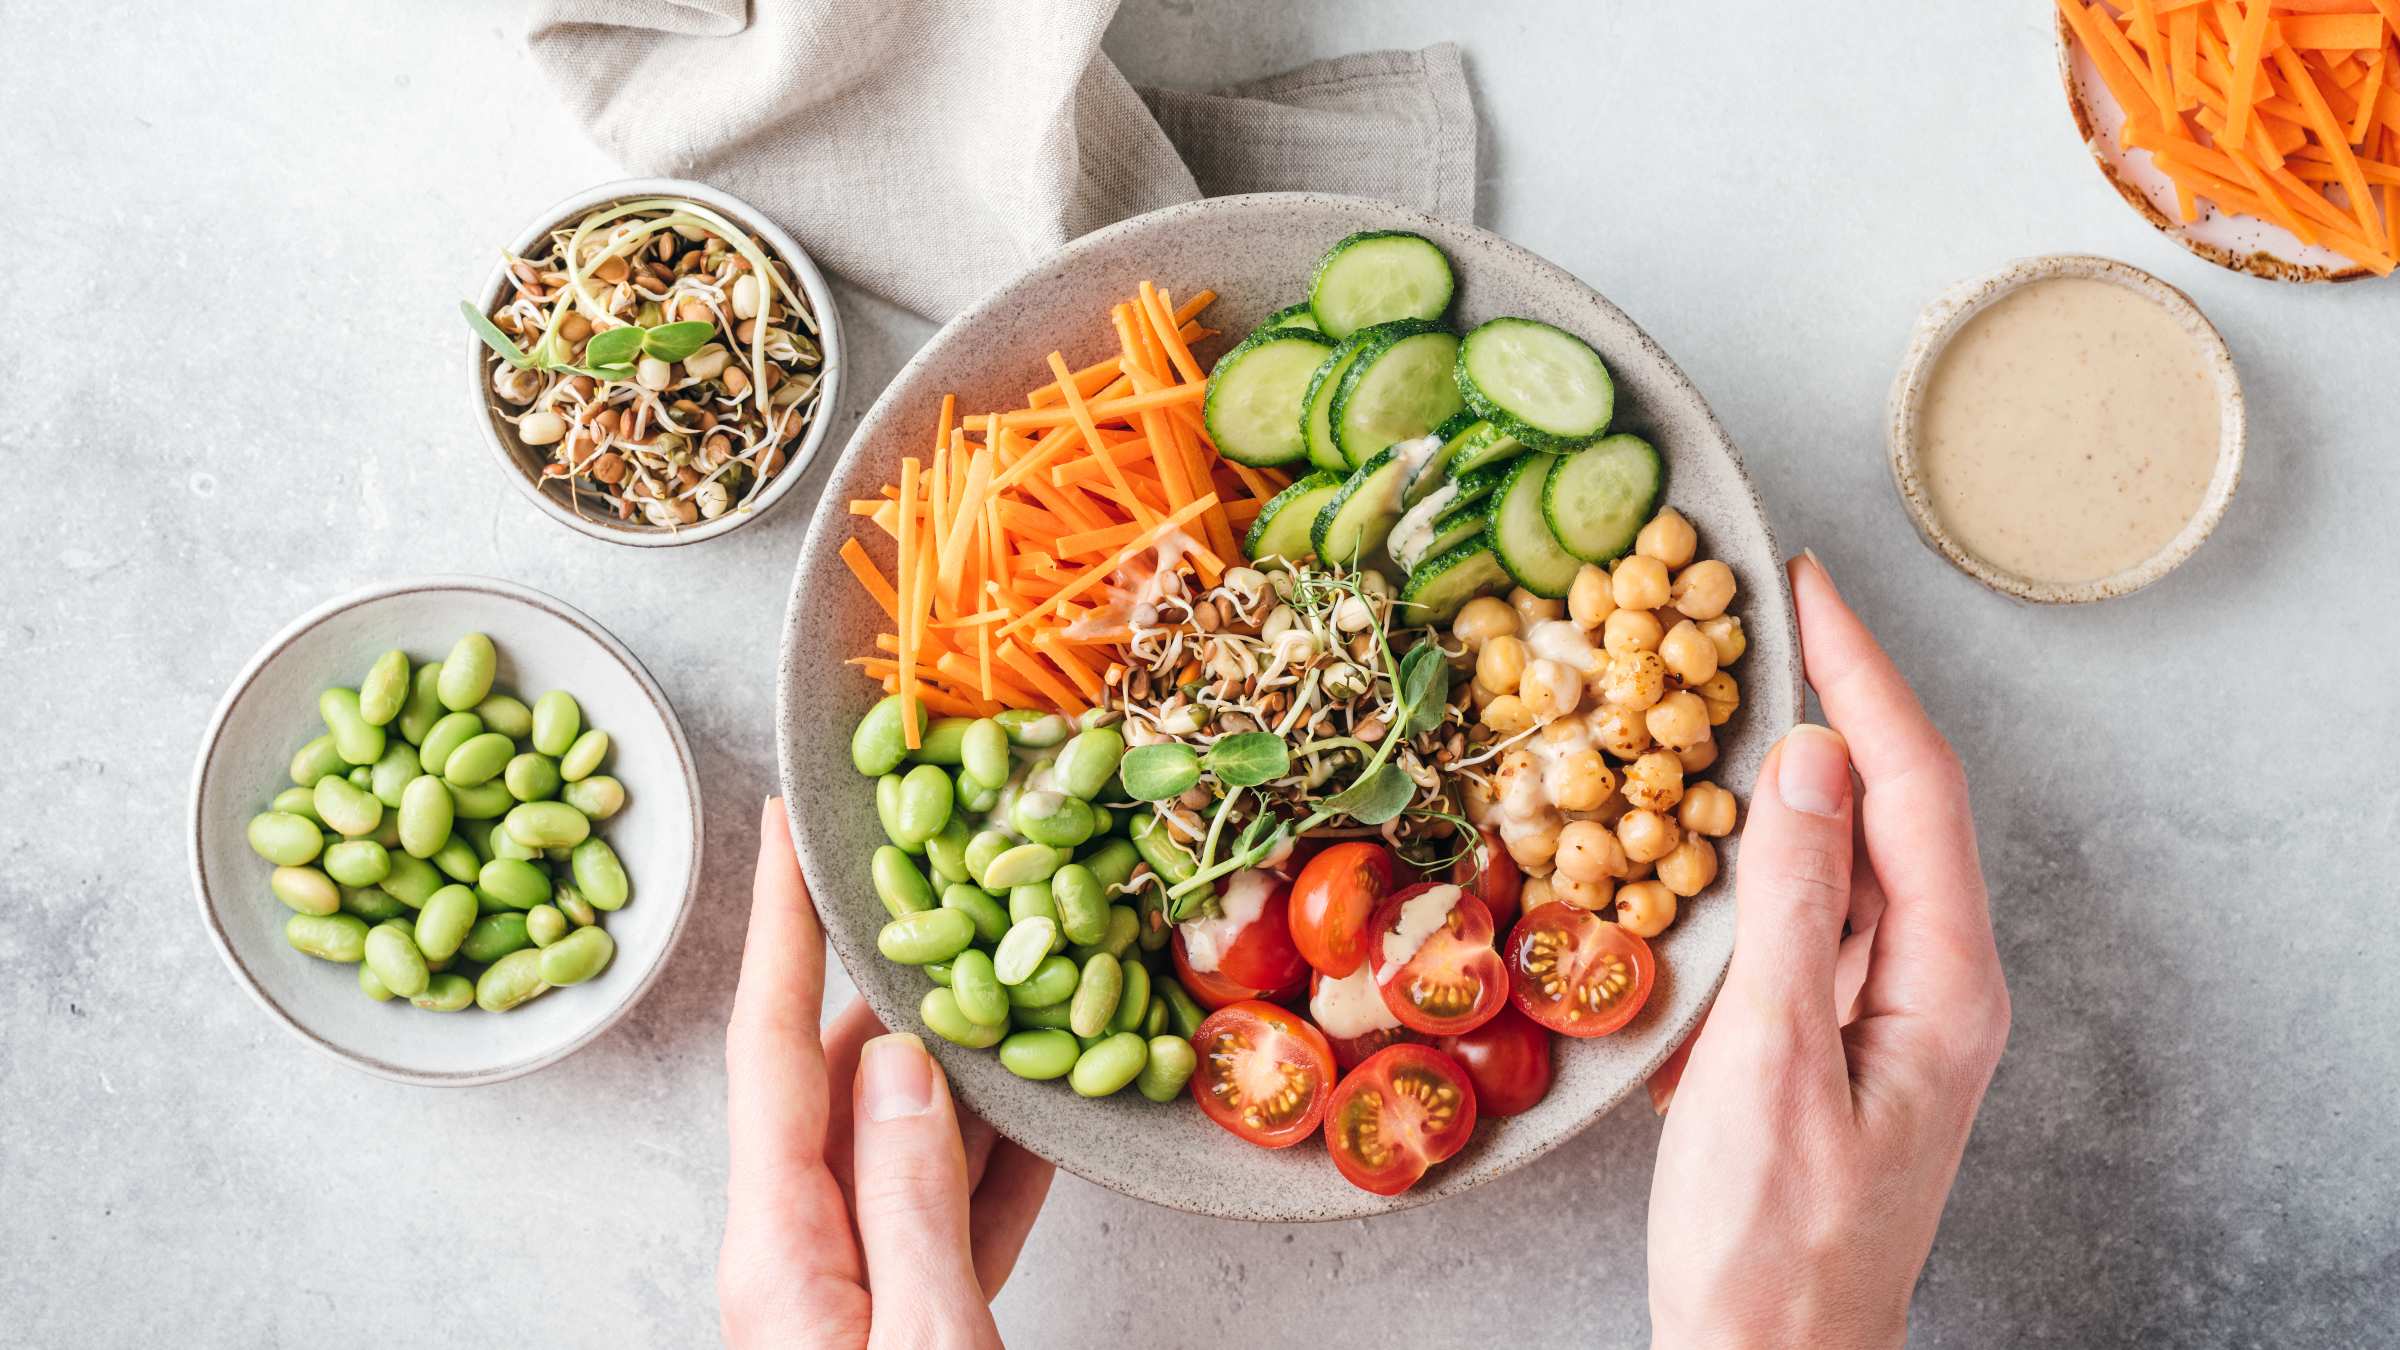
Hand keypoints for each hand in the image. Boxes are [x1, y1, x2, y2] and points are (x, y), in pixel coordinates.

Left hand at [717, 798, 1053, 1348]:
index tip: (784, 827)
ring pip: (906, 1142)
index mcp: (779, 1252)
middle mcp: (801, 1258)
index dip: (780, 924)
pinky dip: (1001, 1159)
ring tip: (1029, 976)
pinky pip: (950, 1214)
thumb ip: (913, 1201)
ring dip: (969, 1066)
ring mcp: (852, 1291)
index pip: (768, 1048)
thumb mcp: (923, 1340)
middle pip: (843, 1079)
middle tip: (963, 887)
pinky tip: (1052, 1111)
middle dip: (907, 982)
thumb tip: (907, 1060)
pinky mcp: (909, 1325)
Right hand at [1646, 555, 2010, 1348]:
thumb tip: (1802, 759)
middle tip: (1754, 615)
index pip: (1914, 787)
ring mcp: (1879, 1008)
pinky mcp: (1827, 1034)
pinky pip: (1801, 912)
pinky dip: (1751, 852)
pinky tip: (1698, 826)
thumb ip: (1789, 906)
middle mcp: (1928, 982)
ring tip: (1718, 691)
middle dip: (1828, 699)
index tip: (1805, 589)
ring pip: (1842, 854)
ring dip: (1783, 770)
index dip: (1861, 675)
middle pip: (1889, 805)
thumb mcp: (1768, 1064)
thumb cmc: (1769, 1243)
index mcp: (1942, 982)